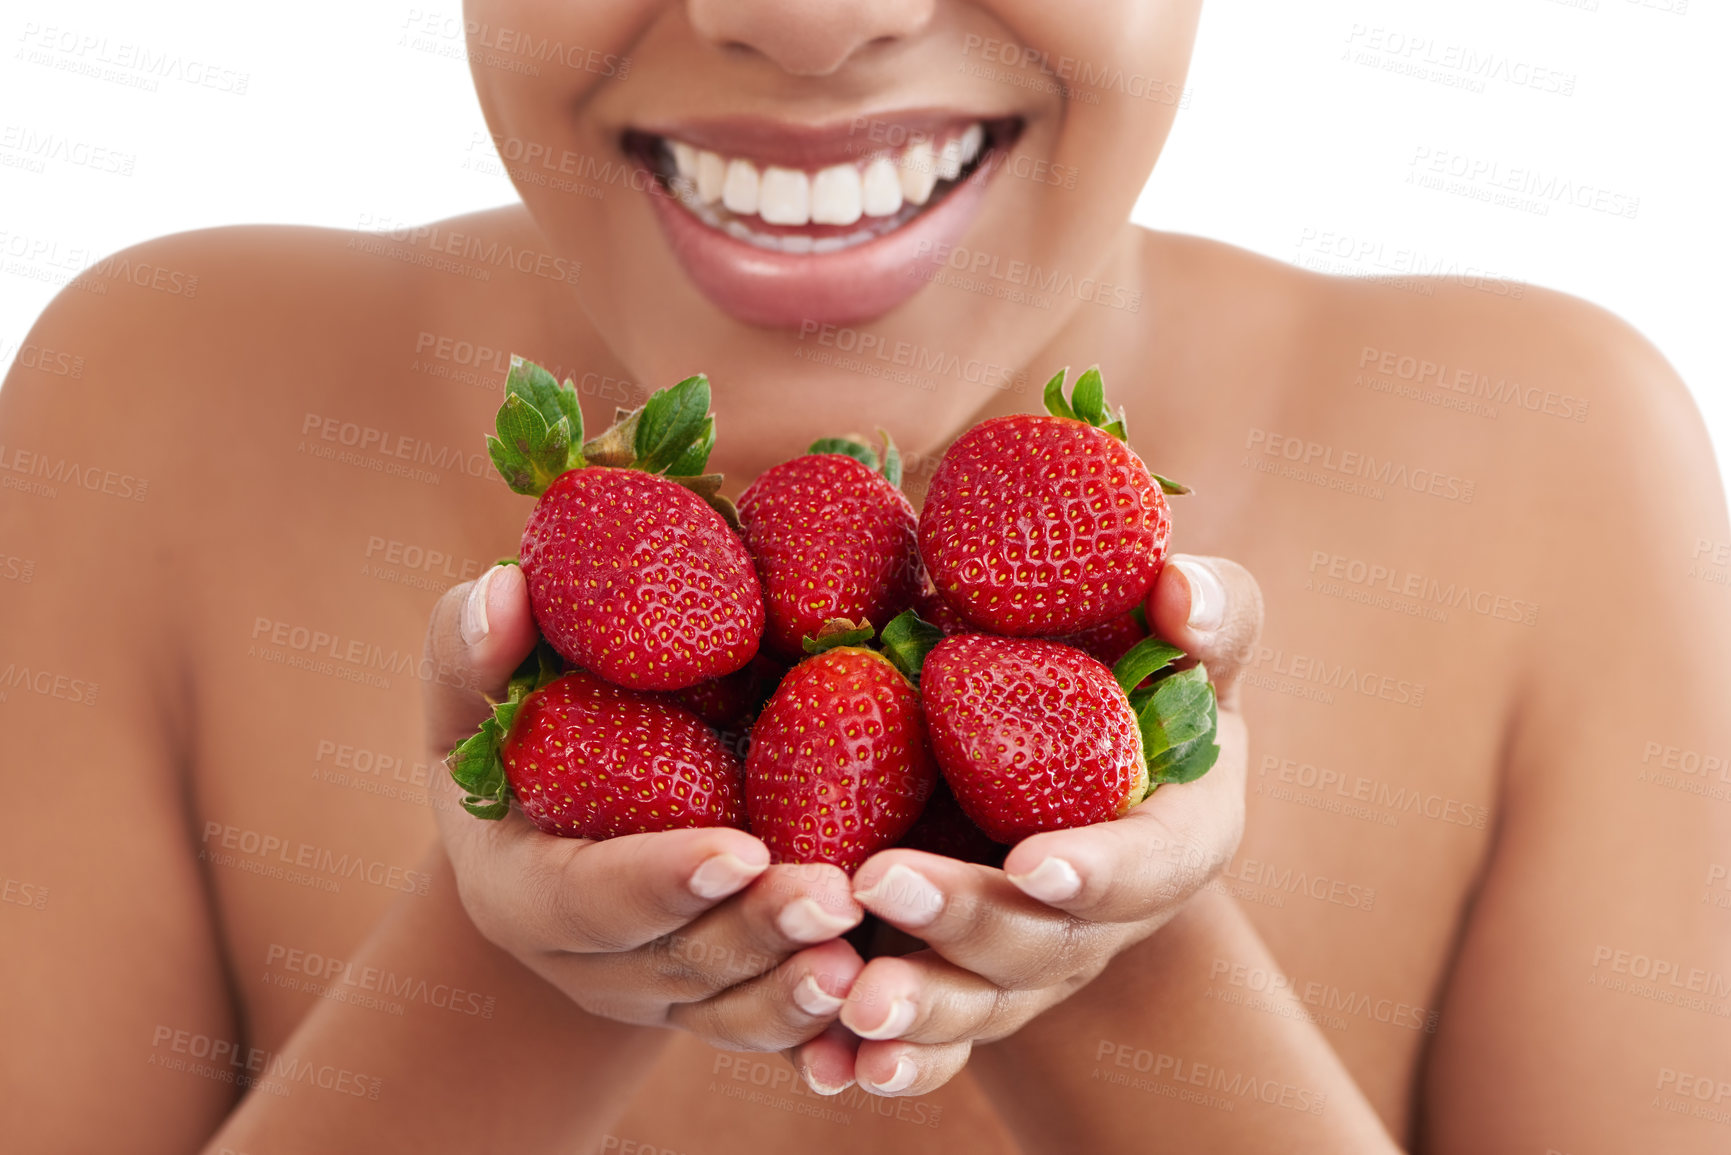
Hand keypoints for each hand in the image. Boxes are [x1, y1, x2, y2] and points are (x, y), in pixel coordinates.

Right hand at [422, 563, 863, 1052]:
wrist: (548, 841)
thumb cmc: (509, 746)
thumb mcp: (468, 705)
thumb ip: (474, 652)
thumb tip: (505, 587)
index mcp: (523, 892)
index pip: (590, 898)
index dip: (661, 879)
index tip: (739, 848)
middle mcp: (591, 966)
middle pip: (680, 962)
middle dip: (757, 933)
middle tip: (834, 897)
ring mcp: (659, 997)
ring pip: (733, 1011)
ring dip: (799, 992)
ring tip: (863, 958)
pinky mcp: (719, 1007)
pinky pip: (771, 1035)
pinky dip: (821, 1032)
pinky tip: (881, 1011)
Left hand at [789, 554, 1263, 1097]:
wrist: (1062, 739)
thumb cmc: (1135, 668)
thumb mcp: (1185, 633)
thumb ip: (1208, 608)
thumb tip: (1180, 592)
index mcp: (1175, 835)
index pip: (1151, 867)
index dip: (1099, 873)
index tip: (1035, 864)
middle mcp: (1105, 918)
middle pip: (1046, 946)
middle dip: (967, 923)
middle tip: (880, 882)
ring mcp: (1033, 962)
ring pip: (981, 1006)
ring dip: (920, 1012)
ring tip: (853, 1005)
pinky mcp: (966, 979)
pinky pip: (933, 1037)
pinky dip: (883, 1060)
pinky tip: (827, 1067)